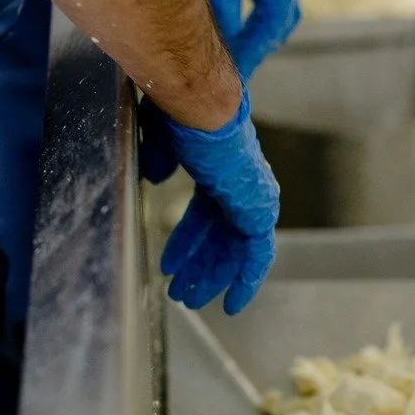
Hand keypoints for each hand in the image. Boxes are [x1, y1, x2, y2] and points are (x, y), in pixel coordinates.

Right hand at [145, 93, 278, 313]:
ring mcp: (252, 199)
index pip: (204, 216)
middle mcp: (239, 187)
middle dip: (199, 266)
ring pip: (235, 250)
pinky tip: (232, 303)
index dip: (185, 243)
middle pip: (219, 237)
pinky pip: (257, 255)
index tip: (169, 266)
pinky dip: (246, 279)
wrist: (203, 111)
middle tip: (182, 293)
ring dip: (214, 278)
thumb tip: (155, 177)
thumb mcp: (161, 140)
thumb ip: (159, 160)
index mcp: (219, 172)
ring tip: (190, 301)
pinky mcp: (259, 211)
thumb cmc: (182, 116)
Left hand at [161, 0, 303, 79]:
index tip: (229, 75)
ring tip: (223, 46)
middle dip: (255, 44)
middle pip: (279, 17)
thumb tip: (221, 46)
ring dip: (251, 26)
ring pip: (271, 2)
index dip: (252, 54)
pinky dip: (246, 6)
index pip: (273, 25)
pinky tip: (221, 12)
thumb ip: (220, 2)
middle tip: (226, 67)